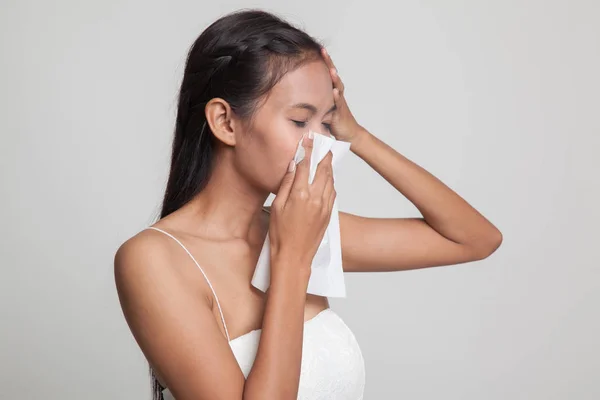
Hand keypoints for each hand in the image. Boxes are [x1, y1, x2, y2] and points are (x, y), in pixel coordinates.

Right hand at [269, 133, 335, 275]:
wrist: (294, 257)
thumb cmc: (281, 234)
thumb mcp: (277, 206)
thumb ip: (286, 184)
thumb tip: (292, 166)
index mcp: (300, 194)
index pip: (305, 164)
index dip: (307, 149)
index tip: (308, 139)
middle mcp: (315, 197)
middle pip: (323, 168)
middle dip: (323, 154)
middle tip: (322, 143)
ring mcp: (324, 205)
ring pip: (330, 179)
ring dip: (328, 166)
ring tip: (326, 157)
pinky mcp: (329, 213)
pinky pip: (333, 191)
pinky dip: (330, 181)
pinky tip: (327, 178)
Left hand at [321, 47, 365, 144]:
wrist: (349, 134)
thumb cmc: (333, 121)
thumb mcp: (321, 108)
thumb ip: (313, 101)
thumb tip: (295, 96)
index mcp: (332, 91)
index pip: (328, 74)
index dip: (324, 62)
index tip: (318, 50)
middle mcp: (337, 94)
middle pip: (334, 76)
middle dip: (329, 63)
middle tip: (323, 51)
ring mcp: (340, 102)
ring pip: (338, 88)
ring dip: (335, 79)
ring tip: (331, 70)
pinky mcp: (341, 113)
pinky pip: (339, 104)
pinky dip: (337, 97)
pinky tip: (334, 91)